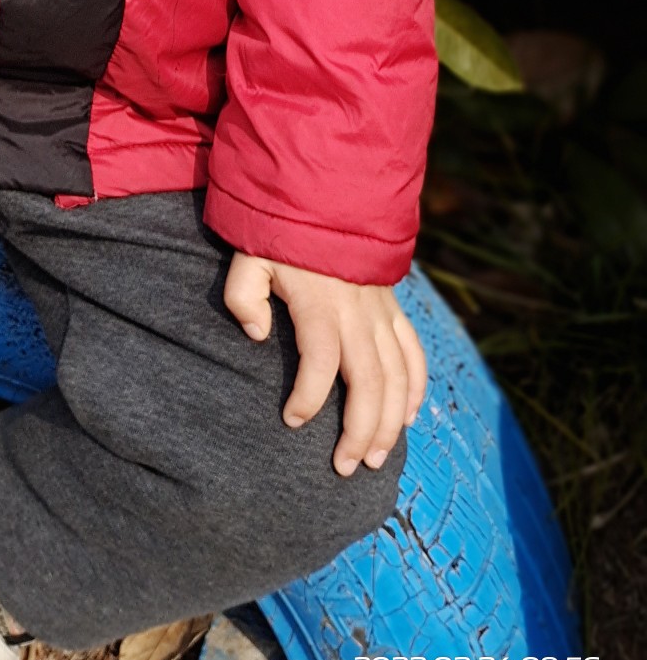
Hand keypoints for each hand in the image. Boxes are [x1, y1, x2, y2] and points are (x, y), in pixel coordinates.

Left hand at [224, 252, 426, 476]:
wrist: (321, 191)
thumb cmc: (278, 231)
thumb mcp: (248, 257)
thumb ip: (243, 297)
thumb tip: (256, 335)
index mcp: (319, 303)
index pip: (320, 362)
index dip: (308, 398)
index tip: (290, 420)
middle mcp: (357, 312)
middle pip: (369, 381)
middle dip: (361, 431)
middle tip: (345, 468)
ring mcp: (380, 310)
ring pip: (397, 375)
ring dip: (390, 422)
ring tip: (375, 460)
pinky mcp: (392, 306)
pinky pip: (413, 352)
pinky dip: (415, 387)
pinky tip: (408, 418)